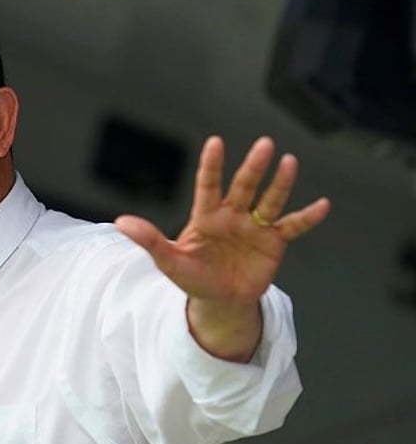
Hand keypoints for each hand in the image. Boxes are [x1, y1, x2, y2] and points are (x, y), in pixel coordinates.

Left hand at [114, 135, 329, 358]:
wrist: (219, 300)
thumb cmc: (192, 277)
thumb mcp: (168, 260)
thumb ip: (148, 239)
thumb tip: (120, 222)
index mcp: (206, 216)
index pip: (208, 186)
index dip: (211, 166)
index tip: (215, 143)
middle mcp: (233, 215)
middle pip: (244, 187)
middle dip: (253, 167)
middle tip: (264, 145)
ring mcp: (254, 227)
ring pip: (269, 201)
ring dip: (280, 183)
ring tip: (289, 162)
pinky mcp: (274, 243)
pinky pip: (292, 227)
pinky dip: (307, 218)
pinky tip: (322, 204)